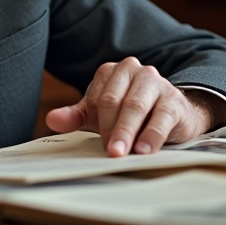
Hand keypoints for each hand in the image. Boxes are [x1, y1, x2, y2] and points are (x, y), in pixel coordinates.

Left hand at [44, 58, 223, 155]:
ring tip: (123, 153)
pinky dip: (152, 135)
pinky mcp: (174, 99)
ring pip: (137, 106)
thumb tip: (51, 119)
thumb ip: (76, 116)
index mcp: (111, 72)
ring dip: (129, 131)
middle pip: (115, 101)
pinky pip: (162, 116)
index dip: (98, 122)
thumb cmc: (130, 115)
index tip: (100, 143)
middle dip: (112, 129)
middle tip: (111, 152)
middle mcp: (133, 71)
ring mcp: (156, 82)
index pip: (98, 97)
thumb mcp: (100, 115)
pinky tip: (145, 150)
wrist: (172, 115)